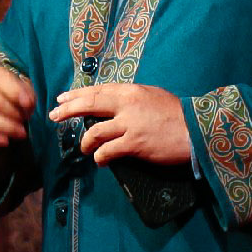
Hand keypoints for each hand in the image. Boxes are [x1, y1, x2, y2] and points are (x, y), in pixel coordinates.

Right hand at [0, 65, 36, 150]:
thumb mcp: (23, 90)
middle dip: (13, 113)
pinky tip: (5, 141)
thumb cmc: (13, 98)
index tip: (29, 104)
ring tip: (21, 133)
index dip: (15, 91)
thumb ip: (27, 94)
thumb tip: (28, 103)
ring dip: (5, 127)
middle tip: (25, 120)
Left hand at [49, 83, 191, 164]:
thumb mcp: (153, 97)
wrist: (197, 130)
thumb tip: (113, 105)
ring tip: (85, 148)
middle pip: (89, 104)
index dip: (76, 95)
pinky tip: (100, 160)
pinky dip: (100, 157)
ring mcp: (130, 124)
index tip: (62, 99)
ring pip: (95, 132)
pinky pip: (108, 151)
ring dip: (85, 142)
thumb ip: (131, 99)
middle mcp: (127, 105)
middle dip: (68, 110)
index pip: (97, 90)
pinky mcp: (134, 144)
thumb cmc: (177, 115)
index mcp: (131, 91)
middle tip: (54, 116)